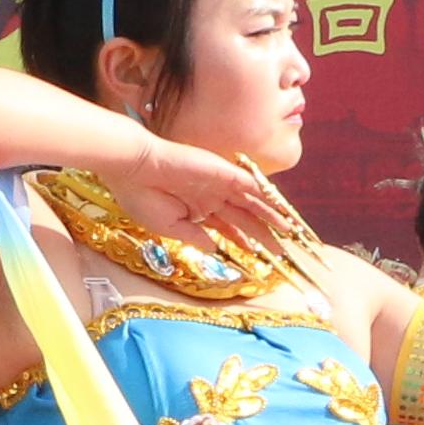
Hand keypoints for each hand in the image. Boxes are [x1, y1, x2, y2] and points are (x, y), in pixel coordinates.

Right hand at [82, 137, 334, 281]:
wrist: (133, 168)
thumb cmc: (141, 197)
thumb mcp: (167, 227)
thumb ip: (194, 237)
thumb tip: (214, 249)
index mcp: (197, 210)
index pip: (228, 228)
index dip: (244, 242)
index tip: (259, 256)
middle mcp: (212, 197)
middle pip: (245, 218)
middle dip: (264, 235)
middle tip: (283, 251)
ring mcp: (220, 184)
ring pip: (253, 204)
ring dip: (272, 218)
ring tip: (290, 232)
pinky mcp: (224, 173)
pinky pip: (252, 187)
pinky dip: (267, 198)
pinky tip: (280, 210)